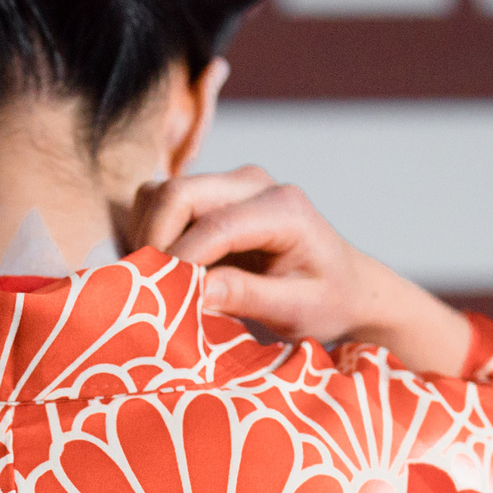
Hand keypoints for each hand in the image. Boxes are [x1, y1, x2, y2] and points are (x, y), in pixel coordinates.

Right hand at [129, 167, 471, 374]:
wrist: (346, 286)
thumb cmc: (328, 302)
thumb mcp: (296, 309)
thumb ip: (247, 297)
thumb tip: (194, 291)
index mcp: (284, 209)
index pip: (215, 225)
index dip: (180, 261)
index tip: (162, 300)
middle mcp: (254, 183)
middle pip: (176, 194)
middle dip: (154, 243)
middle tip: (149, 290)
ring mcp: (230, 183)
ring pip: (158, 194)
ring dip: (146, 237)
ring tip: (158, 282)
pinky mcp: (210, 194)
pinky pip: (159, 203)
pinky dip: (149, 233)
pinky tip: (164, 269)